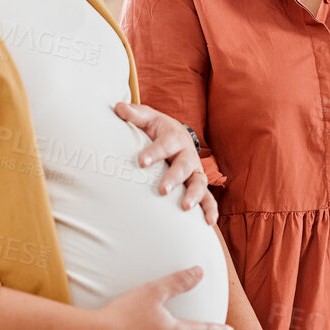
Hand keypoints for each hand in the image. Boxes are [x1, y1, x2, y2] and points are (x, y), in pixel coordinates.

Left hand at [113, 101, 216, 225]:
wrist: (176, 135)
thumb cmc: (157, 128)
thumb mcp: (147, 118)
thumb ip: (134, 115)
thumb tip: (118, 107)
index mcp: (174, 137)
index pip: (165, 144)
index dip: (154, 153)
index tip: (141, 162)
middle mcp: (187, 154)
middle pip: (183, 166)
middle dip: (174, 178)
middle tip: (162, 190)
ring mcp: (195, 170)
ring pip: (199, 183)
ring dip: (194, 195)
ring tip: (184, 207)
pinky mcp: (198, 183)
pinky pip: (208, 198)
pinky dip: (210, 209)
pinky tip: (208, 223)